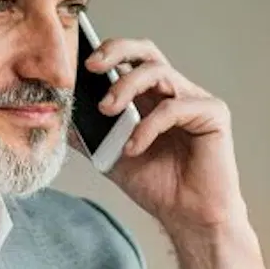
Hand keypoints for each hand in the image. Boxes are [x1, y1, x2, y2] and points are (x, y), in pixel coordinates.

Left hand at [77, 32, 269, 268]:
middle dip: (116, 51)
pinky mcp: (213, 114)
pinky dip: (147, 127)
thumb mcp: (111, 155)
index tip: (75, 60)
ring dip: (126, 87)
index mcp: (150, 97)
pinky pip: (174, 108)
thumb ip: (89, 133)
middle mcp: (174, 92)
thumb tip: (56, 115)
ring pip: (159, 72)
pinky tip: (134, 148)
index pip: (129, 60)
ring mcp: (195, 100)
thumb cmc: (157, 185)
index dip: (105, 52)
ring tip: (106, 110)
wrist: (188, 217)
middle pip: (147, 51)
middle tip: (92, 66)